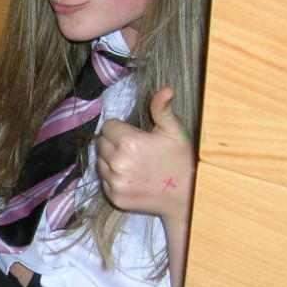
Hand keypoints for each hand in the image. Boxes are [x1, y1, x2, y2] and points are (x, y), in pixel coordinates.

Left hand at [96, 87, 194, 223]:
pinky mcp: (114, 197)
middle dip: (113, 142)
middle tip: (133, 149)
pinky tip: (131, 177)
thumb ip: (162, 110)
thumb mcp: (174, 131)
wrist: (187, 196)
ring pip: (100, 162)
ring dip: (110, 160)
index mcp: (128, 142)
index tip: (133, 134)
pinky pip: (104, 181)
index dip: (120, 128)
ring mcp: (114, 182)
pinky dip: (112, 178)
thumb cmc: (181, 160)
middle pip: (101, 143)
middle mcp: (116, 163)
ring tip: (132, 163)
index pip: (108, 126)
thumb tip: (165, 89)